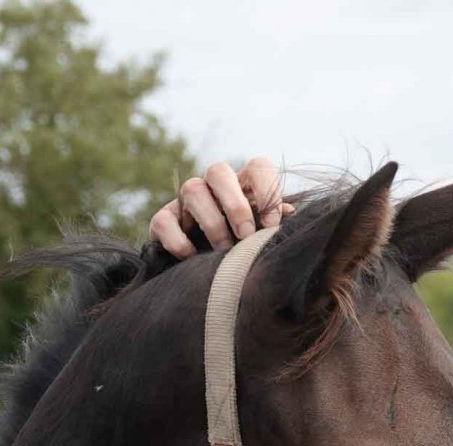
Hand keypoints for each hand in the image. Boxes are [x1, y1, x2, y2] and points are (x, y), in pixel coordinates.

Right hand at [149, 157, 295, 258]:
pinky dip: (179, 242)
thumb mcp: (259, 237)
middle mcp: (212, 187)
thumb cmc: (240, 249)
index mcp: (242, 187)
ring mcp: (185, 202)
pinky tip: (193, 258)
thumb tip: (289, 213)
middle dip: (234, 204)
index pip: (257, 166)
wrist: (201, 273)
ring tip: (223, 250)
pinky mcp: (163, 220)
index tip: (272, 224)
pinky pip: (164, 221)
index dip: (267, 189)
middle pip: (219, 170)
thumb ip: (272, 224)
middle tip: (245, 236)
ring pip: (192, 189)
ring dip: (211, 223)